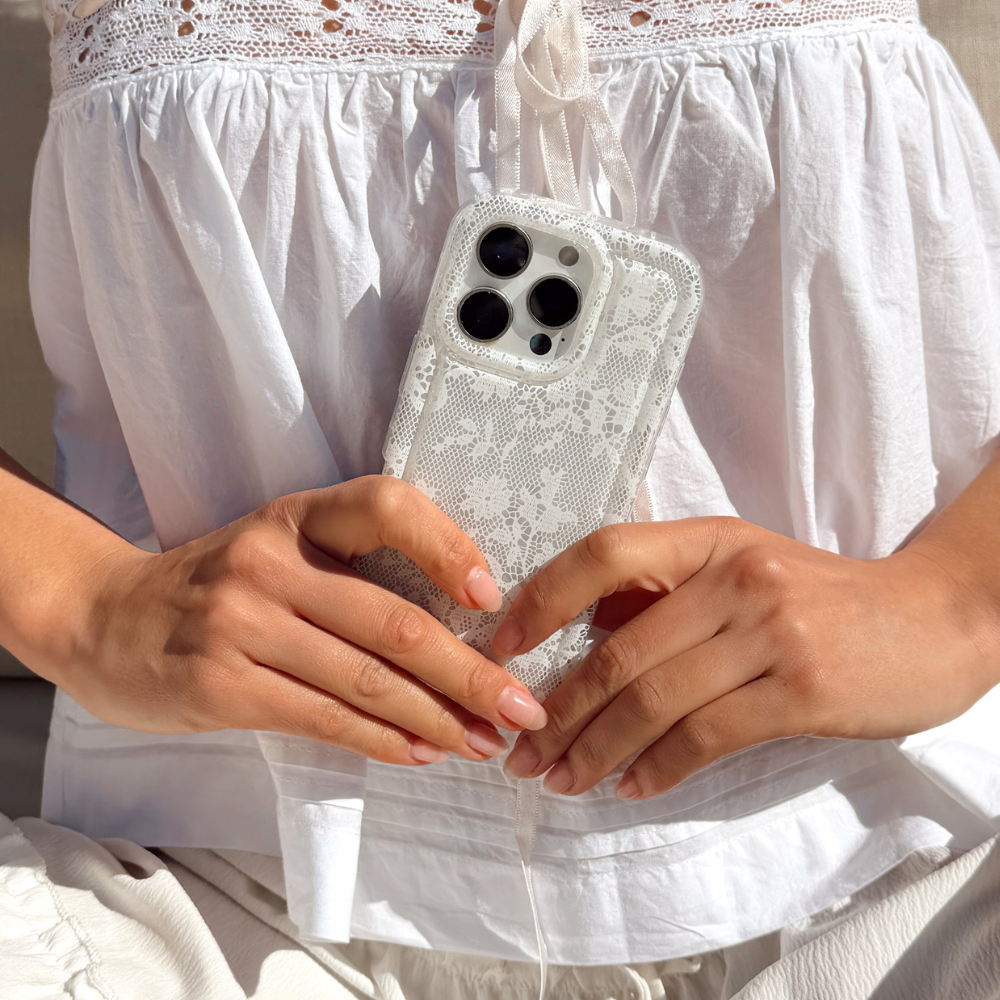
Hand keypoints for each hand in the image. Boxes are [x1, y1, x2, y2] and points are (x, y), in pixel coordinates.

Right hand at [55, 476, 545, 765]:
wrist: (105, 619)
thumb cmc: (217, 584)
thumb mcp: (278, 548)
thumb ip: (352, 571)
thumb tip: (460, 628)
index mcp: (296, 515)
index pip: (386, 506)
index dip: (448, 546)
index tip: (491, 598)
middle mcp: (270, 562)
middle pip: (394, 621)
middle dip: (471, 673)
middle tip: (522, 708)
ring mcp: (241, 624)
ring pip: (366, 679)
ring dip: (438, 720)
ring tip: (483, 743)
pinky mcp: (221, 687)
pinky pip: (323, 718)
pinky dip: (383, 740)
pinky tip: (423, 754)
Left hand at [497, 517, 999, 798]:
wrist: (932, 619)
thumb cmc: (822, 598)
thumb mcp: (743, 566)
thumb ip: (669, 589)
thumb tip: (582, 628)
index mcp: (712, 540)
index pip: (606, 553)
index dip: (544, 598)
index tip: (501, 647)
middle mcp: (735, 578)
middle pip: (619, 650)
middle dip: (560, 710)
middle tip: (523, 752)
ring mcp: (771, 632)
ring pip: (653, 700)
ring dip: (596, 749)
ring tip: (561, 780)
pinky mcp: (801, 690)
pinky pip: (706, 737)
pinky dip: (658, 768)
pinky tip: (631, 788)